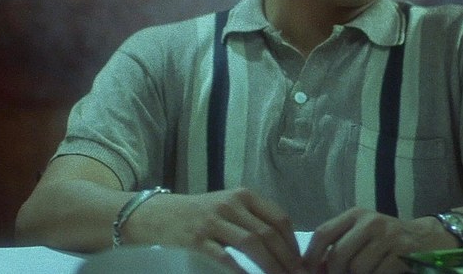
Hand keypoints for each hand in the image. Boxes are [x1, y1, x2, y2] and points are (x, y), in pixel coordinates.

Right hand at [127, 187, 304, 273]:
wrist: (162, 214)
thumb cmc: (201, 213)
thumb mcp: (230, 207)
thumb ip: (254, 219)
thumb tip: (285, 245)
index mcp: (244, 195)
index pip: (278, 218)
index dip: (293, 242)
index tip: (300, 261)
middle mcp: (232, 204)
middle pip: (268, 233)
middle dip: (287, 258)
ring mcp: (214, 220)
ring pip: (251, 243)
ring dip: (270, 265)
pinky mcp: (198, 237)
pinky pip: (224, 256)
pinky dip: (240, 270)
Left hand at [303, 208, 455, 273]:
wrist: (425, 239)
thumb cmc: (386, 239)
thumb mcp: (361, 233)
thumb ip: (339, 244)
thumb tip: (312, 267)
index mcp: (355, 214)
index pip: (323, 233)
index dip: (312, 256)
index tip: (308, 270)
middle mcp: (370, 221)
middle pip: (338, 254)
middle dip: (335, 273)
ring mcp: (388, 236)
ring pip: (357, 268)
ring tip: (364, 273)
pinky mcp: (402, 252)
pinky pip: (377, 273)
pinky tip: (379, 273)